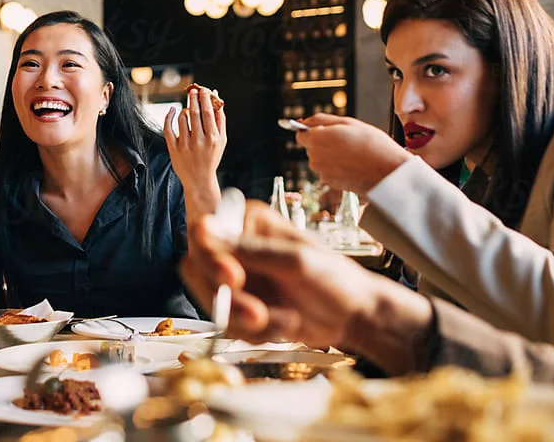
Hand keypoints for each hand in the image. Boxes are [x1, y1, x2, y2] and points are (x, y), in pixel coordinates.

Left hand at [163, 87, 226, 220]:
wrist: (199, 180)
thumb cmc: (212, 157)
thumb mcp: (222, 140)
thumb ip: (220, 120)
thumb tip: (218, 98)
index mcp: (213, 139)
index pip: (208, 113)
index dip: (205, 98)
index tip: (203, 89)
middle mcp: (199, 141)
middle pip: (195, 113)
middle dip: (194, 99)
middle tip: (193, 90)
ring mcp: (185, 145)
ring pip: (182, 118)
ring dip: (185, 110)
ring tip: (188, 109)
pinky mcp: (174, 149)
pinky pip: (168, 128)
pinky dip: (169, 116)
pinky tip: (172, 110)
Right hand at [179, 201, 432, 374]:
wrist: (354, 317)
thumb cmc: (334, 279)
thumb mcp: (295, 261)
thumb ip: (249, 249)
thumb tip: (204, 227)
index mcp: (247, 221)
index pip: (203, 231)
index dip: (208, 256)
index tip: (232, 278)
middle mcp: (234, 246)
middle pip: (199, 270)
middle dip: (229, 300)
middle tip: (259, 315)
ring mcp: (236, 278)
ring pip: (211, 301)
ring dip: (243, 320)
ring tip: (284, 321)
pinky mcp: (239, 305)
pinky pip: (226, 323)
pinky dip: (253, 333)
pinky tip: (282, 326)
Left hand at [295, 114, 412, 194]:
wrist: (389, 172)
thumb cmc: (373, 145)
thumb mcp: (348, 123)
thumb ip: (321, 120)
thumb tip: (303, 122)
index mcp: (317, 139)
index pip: (300, 135)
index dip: (311, 132)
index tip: (323, 131)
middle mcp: (315, 157)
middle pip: (311, 148)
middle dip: (324, 144)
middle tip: (346, 141)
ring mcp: (322, 172)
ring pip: (321, 160)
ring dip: (331, 156)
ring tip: (353, 154)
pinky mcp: (330, 184)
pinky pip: (329, 172)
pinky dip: (337, 168)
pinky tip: (353, 165)